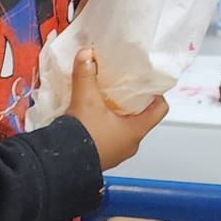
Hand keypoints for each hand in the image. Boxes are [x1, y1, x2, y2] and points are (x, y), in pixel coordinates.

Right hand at [64, 47, 167, 170]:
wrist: (60, 165)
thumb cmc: (82, 136)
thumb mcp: (85, 100)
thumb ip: (86, 76)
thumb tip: (86, 55)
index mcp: (135, 131)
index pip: (160, 109)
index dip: (156, 95)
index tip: (145, 85)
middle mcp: (130, 145)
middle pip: (140, 119)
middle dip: (130, 104)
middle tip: (119, 90)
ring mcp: (116, 154)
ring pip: (123, 130)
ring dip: (115, 118)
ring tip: (102, 103)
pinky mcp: (101, 158)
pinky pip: (108, 140)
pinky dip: (103, 129)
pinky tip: (89, 120)